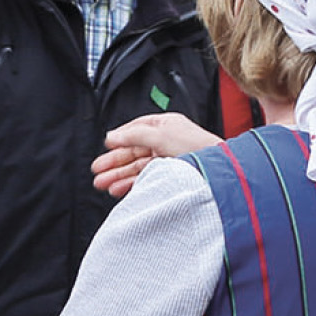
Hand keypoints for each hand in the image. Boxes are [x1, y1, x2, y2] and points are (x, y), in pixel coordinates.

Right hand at [92, 113, 216, 196]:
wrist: (219, 170)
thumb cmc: (197, 147)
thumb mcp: (160, 135)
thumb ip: (134, 135)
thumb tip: (111, 136)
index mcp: (165, 125)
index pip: (136, 129)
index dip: (120, 139)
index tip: (106, 147)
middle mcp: (166, 141)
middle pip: (134, 151)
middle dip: (114, 162)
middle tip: (97, 171)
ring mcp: (168, 159)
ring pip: (137, 167)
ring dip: (119, 175)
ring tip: (102, 183)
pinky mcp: (171, 176)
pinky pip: (146, 179)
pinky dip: (131, 184)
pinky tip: (119, 190)